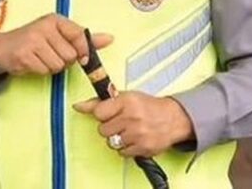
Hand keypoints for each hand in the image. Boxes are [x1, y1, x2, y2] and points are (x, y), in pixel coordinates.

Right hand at [0, 13, 112, 75]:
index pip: (80, 35)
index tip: (83, 58)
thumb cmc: (32, 41)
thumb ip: (83, 38)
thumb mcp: (58, 35)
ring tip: (41, 58)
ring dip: (52, 67)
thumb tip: (109, 38)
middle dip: (63, 60)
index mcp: (55, 20)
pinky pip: (45, 70)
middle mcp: (45, 27)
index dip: (84, 50)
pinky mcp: (25, 54)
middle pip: (70, 55)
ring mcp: (34, 40)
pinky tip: (32, 62)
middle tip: (50, 54)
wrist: (1, 48)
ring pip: (59, 65)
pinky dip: (41, 71)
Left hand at [72, 91, 193, 157]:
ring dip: (117, 139)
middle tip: (121, 123)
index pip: (98, 112)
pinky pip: (122, 153)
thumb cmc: (148, 106)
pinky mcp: (142, 148)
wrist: (173, 118)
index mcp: (126, 101)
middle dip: (109, 127)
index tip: (108, 114)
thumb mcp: (125, 97)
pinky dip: (126, 148)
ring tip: (129, 131)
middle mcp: (131, 117)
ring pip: (111, 143)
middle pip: (102, 130)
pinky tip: (134, 139)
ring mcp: (137, 134)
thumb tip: (78, 106)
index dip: (102, 115)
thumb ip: (100, 102)